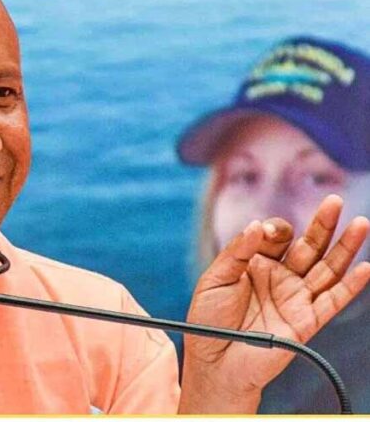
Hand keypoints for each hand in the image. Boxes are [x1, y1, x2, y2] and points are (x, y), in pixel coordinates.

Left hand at [179, 194, 369, 412]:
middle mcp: (280, 277)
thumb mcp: (215, 279)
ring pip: (327, 268)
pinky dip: (350, 286)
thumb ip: (237, 251)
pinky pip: (333, 301)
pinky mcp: (306, 321)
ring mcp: (296, 298)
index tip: (265, 232)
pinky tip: (364, 267)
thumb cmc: (208, 320)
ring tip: (361, 224)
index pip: (277, 236)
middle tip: (335, 200)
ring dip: (345, 247)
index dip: (276, 229)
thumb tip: (258, 225)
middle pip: (309, 246)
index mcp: (257, 263)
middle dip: (323, 224)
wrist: (214, 361)